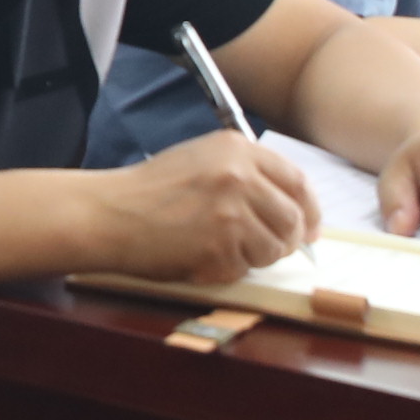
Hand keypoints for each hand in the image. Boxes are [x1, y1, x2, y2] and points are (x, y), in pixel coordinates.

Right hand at [95, 132, 316, 286]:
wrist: (110, 214)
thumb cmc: (149, 190)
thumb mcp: (201, 160)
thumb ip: (247, 174)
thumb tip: (292, 207)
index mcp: (237, 150)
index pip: (297, 181)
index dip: (308, 209)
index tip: (309, 226)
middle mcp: (239, 177)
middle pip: (293, 219)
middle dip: (287, 239)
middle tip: (271, 247)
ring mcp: (231, 214)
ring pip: (274, 249)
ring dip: (255, 256)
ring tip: (222, 248)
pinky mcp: (220, 248)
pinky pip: (244, 268)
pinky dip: (228, 269)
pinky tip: (201, 256)